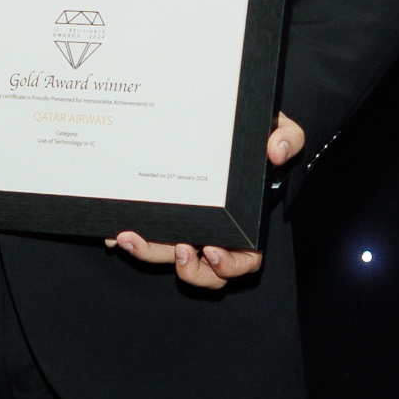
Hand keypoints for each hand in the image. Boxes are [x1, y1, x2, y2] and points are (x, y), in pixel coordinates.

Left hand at [109, 113, 302, 291]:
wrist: (227, 126)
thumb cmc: (256, 136)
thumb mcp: (279, 130)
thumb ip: (287, 137)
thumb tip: (277, 151)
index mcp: (246, 226)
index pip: (244, 260)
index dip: (229, 265)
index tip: (213, 251)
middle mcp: (215, 234)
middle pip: (204, 271)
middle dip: (189, 269)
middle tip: (178, 249)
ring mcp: (187, 228)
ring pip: (170, 259)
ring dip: (150, 254)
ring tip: (130, 238)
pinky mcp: (163, 217)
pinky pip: (146, 237)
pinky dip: (128, 239)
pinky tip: (111, 231)